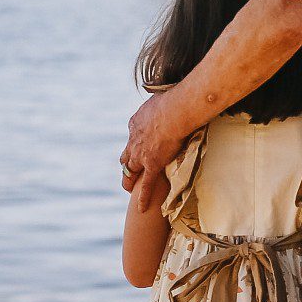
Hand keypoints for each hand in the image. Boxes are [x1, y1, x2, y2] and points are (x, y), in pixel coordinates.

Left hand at [120, 94, 185, 211]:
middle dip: (127, 163)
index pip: (134, 135)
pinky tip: (141, 208)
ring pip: (130, 171)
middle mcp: (134, 140)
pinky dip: (142, 197)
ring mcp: (141, 154)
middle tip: (128, 170)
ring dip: (129, 179)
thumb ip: (165, 99)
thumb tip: (175, 93)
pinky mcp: (151, 165)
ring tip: (128, 187)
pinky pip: (145, 185)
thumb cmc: (174, 100)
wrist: (175, 111)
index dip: (136, 141)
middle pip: (126, 154)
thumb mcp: (163, 96)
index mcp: (136, 122)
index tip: (140, 143)